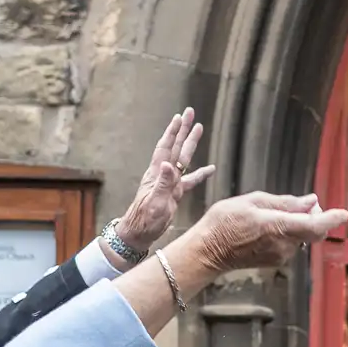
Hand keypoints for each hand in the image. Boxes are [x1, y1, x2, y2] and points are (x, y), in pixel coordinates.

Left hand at [113, 108, 215, 254]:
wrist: (138, 234)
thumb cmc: (145, 221)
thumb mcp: (155, 203)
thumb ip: (162, 184)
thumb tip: (168, 164)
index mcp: (158, 175)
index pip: (167, 148)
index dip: (174, 132)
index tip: (180, 116)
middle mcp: (163, 175)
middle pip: (176, 147)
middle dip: (183, 130)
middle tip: (190, 112)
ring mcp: (169, 183)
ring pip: (183, 159)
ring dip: (190, 144)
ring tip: (198, 129)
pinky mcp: (174, 194)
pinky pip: (190, 180)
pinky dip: (200, 173)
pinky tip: (210, 169)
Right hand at [169, 192, 347, 280]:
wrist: (208, 251)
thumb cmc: (225, 221)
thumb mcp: (253, 202)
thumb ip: (285, 203)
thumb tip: (311, 202)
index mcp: (278, 227)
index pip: (315, 225)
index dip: (333, 219)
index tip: (347, 214)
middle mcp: (284, 245)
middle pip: (314, 231)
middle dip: (315, 217)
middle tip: (303, 203)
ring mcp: (282, 256)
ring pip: (302, 237)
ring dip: (299, 224)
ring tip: (272, 214)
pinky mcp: (277, 261)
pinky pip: (291, 244)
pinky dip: (289, 233)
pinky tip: (267, 227)